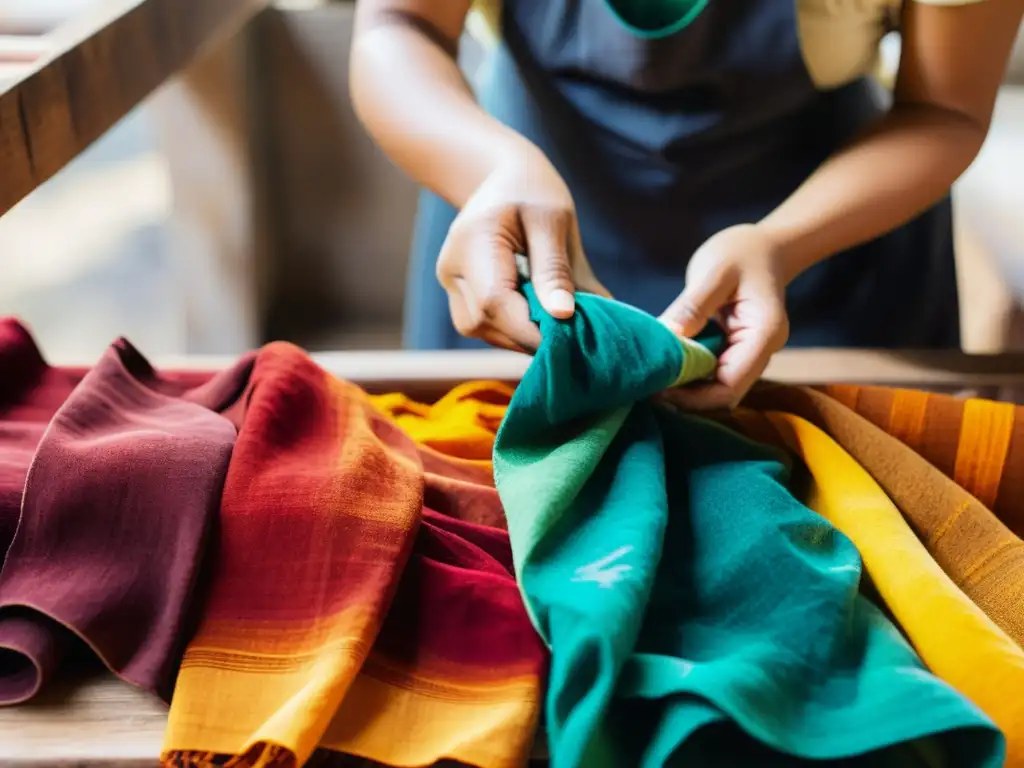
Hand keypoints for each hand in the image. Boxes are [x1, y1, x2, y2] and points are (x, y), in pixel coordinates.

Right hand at [436, 147, 608, 351]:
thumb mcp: (553, 220)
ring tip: (553, 320)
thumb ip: (556, 270)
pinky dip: (511, 328)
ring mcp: (450, 283)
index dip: (530, 328)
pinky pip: (482, 325)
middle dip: (528, 334)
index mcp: (474, 240)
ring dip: (519, 335)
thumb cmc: (532, 190)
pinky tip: (536, 314)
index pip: (494, 301)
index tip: (570, 336)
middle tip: (570, 332)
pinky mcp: (458, 294)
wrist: (500, 176)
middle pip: (484, 322)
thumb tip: (564, 316)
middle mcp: (452, 267)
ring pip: (481, 330)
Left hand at [659, 224, 789, 410]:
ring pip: (717, 386)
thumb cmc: (742, 252)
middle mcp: (761, 351)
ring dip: (687, 388)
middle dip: (688, 396)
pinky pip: (712, 371)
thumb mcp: (715, 271)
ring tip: (652, 380)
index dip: (694, 395)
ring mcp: (749, 352)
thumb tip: (668, 337)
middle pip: (724, 392)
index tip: (659, 388)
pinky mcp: (734, 348)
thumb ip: (693, 306)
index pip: (730, 384)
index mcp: (764, 334)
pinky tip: (665, 367)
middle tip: (648, 388)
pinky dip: (690, 373)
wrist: (764, 245)